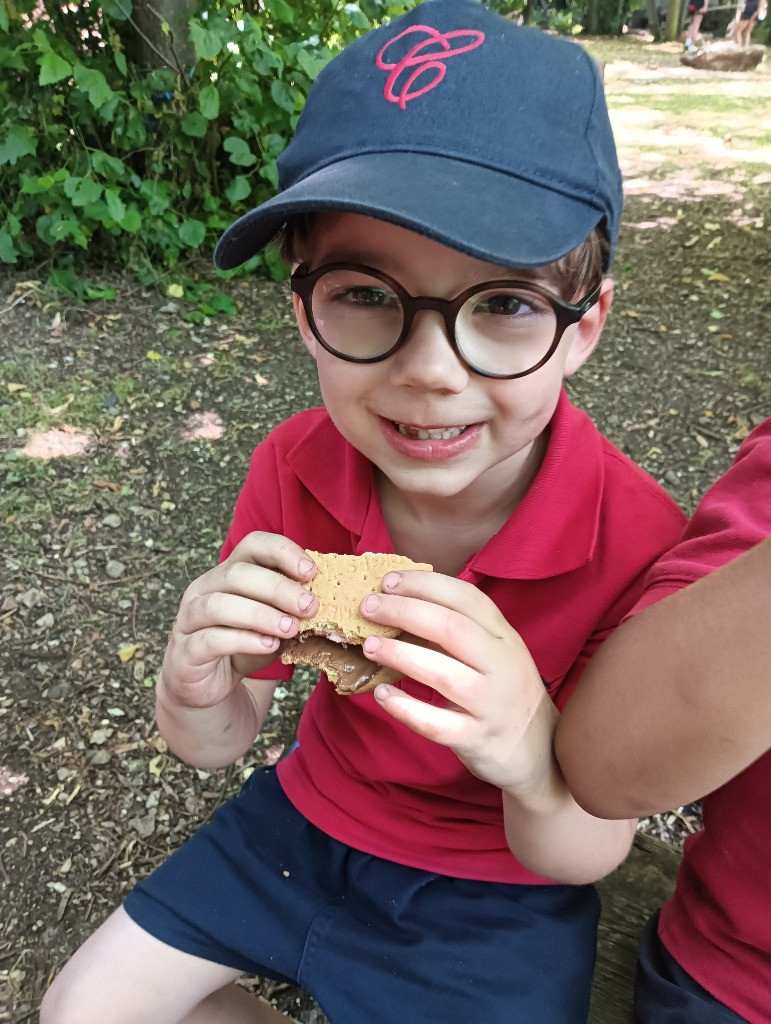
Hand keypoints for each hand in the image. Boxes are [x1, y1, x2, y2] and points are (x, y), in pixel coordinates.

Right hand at [159, 533, 318, 710]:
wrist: (209, 686)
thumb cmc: (244, 646)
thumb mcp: (273, 624)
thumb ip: (292, 610)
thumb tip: (328, 600)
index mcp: (229, 572)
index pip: (252, 545)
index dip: (282, 552)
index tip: (311, 571)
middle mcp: (205, 588)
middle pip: (237, 574)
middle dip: (278, 588)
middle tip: (309, 606)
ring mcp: (189, 618)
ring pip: (220, 605)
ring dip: (261, 615)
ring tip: (291, 628)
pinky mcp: (185, 651)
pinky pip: (211, 639)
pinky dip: (244, 640)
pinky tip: (269, 646)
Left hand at [360, 570, 557, 795]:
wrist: (539, 751)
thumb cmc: (503, 691)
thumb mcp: (494, 653)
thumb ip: (458, 629)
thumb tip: (401, 601)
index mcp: (504, 636)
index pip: (466, 598)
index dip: (425, 585)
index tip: (389, 581)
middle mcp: (502, 665)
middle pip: (453, 629)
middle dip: (405, 612)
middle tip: (368, 607)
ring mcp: (491, 704)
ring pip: (444, 675)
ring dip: (401, 655)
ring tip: (369, 646)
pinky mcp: (477, 739)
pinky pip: (437, 724)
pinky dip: (406, 709)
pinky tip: (382, 695)